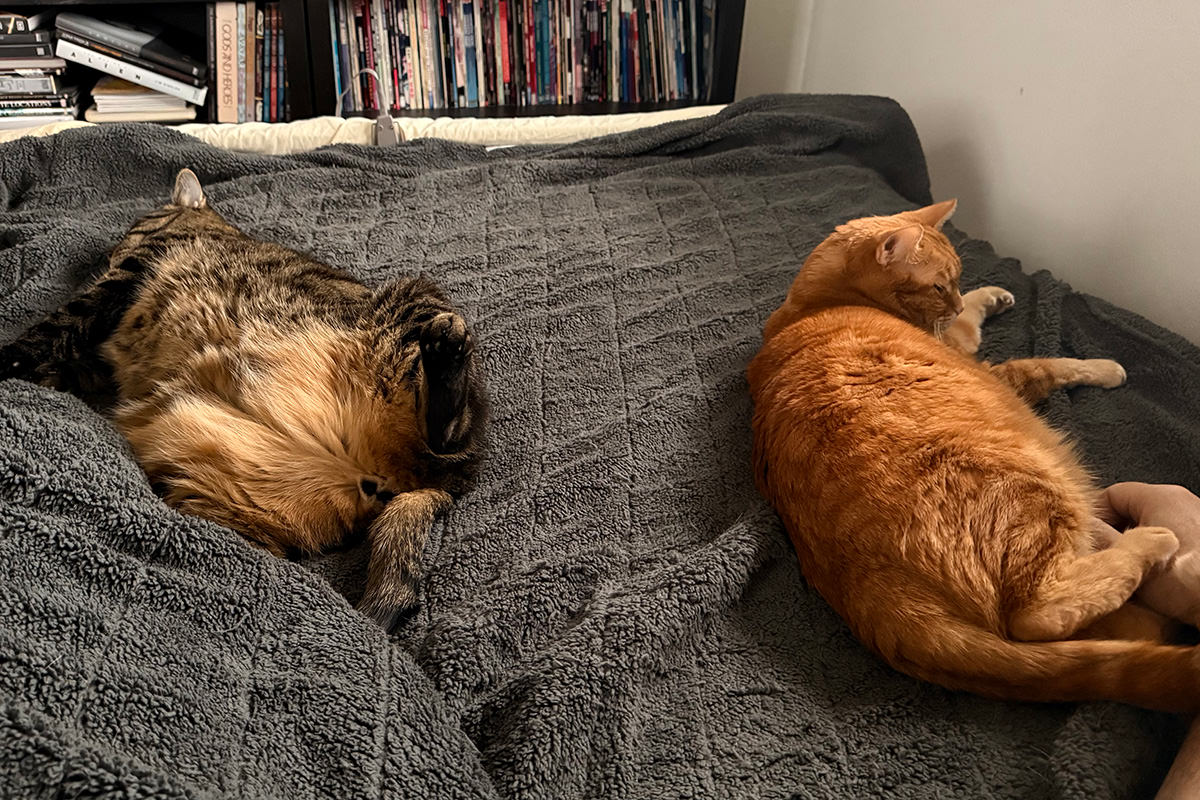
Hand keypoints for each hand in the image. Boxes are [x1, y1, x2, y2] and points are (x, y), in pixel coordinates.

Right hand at [1095, 482, 1199, 626]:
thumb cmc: (1190, 582)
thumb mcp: (1129, 560)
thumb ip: (1098, 538)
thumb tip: (1077, 527)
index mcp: (1161, 495)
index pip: (1110, 494)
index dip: (1093, 518)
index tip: (1086, 544)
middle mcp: (1183, 500)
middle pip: (1132, 511)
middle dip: (1116, 536)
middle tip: (1106, 564)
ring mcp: (1199, 520)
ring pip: (1152, 528)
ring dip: (1138, 550)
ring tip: (1133, 577)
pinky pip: (1174, 543)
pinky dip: (1161, 558)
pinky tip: (1160, 582)